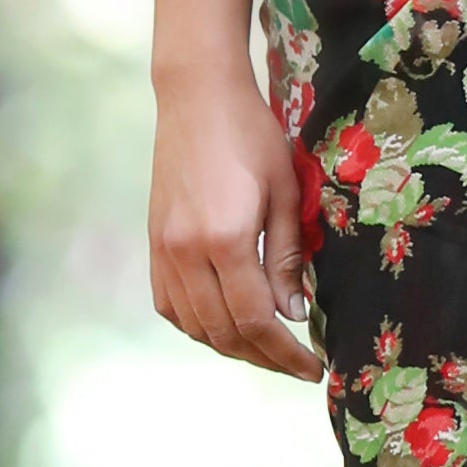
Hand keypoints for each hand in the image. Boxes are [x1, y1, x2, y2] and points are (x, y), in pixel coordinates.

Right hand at [149, 71, 323, 379]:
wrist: (196, 98)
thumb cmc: (251, 136)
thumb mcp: (285, 194)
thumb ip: (287, 259)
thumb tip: (293, 314)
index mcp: (224, 240)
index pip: (256, 321)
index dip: (286, 353)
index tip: (313, 368)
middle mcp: (185, 253)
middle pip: (224, 332)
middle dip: (264, 357)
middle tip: (296, 364)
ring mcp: (163, 251)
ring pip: (194, 326)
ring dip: (232, 346)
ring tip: (268, 348)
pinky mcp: (153, 244)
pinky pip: (170, 306)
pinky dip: (198, 326)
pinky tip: (225, 324)